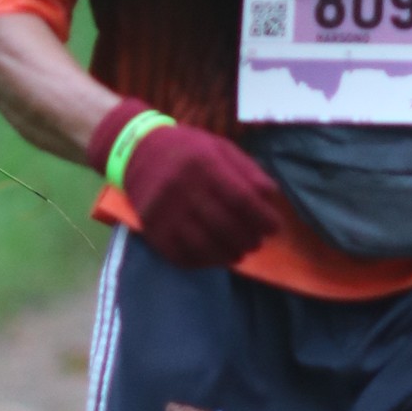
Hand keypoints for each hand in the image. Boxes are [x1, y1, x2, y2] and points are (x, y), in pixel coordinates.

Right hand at [90, 102, 282, 268]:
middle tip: (256, 242)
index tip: (274, 228)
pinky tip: (214, 257)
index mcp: (204, 163)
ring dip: (227, 255)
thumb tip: (271, 200)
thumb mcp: (220, 148)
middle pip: (224, 225)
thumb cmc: (188, 149)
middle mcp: (182, 187)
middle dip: (248, 239)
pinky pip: (180, 255)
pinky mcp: (151, 228)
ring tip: (239, 253)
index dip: (262, 218)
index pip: (240, 199)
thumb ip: (248, 171)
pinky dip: (203, 262)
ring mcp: (164, 210)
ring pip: (203, 245)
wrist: (137, 150)